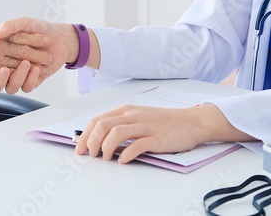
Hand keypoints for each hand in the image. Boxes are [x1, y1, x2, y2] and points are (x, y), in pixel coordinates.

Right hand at [0, 18, 77, 92]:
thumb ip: (11, 26)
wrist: (60, 37)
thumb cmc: (39, 28)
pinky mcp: (32, 80)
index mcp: (1, 52)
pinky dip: (30, 80)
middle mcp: (9, 66)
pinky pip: (27, 87)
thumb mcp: (24, 23)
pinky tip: (36, 69)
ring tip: (26, 63)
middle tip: (5, 69)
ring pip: (10, 88)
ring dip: (16, 78)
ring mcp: (20, 74)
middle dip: (0, 78)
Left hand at [74, 103, 247, 162]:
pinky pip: (137, 145)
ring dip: (105, 147)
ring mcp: (145, 126)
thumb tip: (100, 137)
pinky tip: (122, 160)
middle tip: (90, 155)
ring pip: (116, 133)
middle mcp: (133, 115)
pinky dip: (126, 154)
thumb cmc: (163, 122)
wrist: (190, 122)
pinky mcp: (156, 138)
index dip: (85, 134)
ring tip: (105, 158)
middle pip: (103, 125)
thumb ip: (121, 123)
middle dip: (91, 141)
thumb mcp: (139, 117)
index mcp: (126, 110)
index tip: (80, 147)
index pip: (98, 120)